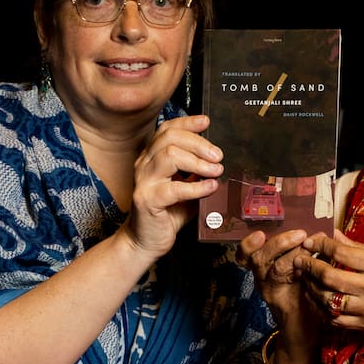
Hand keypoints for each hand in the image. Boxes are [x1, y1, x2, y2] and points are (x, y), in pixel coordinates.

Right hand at [125, 114, 222, 257]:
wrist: (146, 241)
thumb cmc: (168, 213)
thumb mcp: (186, 186)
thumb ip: (198, 172)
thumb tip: (220, 160)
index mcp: (152, 157)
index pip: (167, 129)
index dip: (187, 122)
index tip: (206, 122)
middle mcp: (144, 165)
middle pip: (170, 138)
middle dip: (198, 143)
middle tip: (218, 155)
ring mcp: (144, 182)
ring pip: (169, 156)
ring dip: (198, 162)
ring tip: (215, 171)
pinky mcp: (147, 200)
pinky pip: (174, 188)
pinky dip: (196, 187)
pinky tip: (210, 187)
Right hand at [238, 228, 322, 363]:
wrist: (304, 331)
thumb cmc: (306, 296)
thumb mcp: (303, 271)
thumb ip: (307, 253)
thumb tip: (320, 231)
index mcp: (265, 268)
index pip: (248, 252)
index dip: (250, 242)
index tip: (261, 233)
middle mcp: (262, 278)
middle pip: (259, 256)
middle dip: (279, 242)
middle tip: (300, 234)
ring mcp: (269, 291)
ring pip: (272, 267)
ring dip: (291, 253)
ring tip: (308, 245)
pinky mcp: (279, 301)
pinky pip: (284, 283)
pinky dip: (296, 270)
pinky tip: (309, 265)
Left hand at [296, 231, 363, 340]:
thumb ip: (360, 248)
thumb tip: (334, 235)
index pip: (341, 252)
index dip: (321, 245)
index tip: (311, 241)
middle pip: (329, 277)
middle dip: (309, 266)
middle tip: (300, 259)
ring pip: (328, 301)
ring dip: (311, 289)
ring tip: (306, 280)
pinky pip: (336, 320)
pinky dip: (323, 310)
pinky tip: (318, 300)